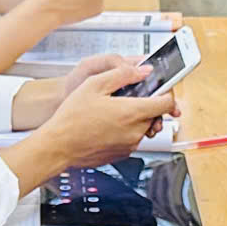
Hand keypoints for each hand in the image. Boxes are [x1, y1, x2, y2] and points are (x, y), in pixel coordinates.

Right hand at [35, 61, 173, 169]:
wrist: (58, 146)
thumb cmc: (72, 118)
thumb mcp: (94, 85)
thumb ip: (123, 74)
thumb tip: (143, 71)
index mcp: (132, 113)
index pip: (167, 103)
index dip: (166, 93)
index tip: (160, 89)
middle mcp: (135, 132)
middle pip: (156, 115)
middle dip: (148, 104)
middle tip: (129, 97)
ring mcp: (130, 145)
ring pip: (144, 127)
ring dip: (136, 118)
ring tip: (113, 111)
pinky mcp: (123, 154)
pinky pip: (132, 138)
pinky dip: (126, 130)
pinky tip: (108, 124)